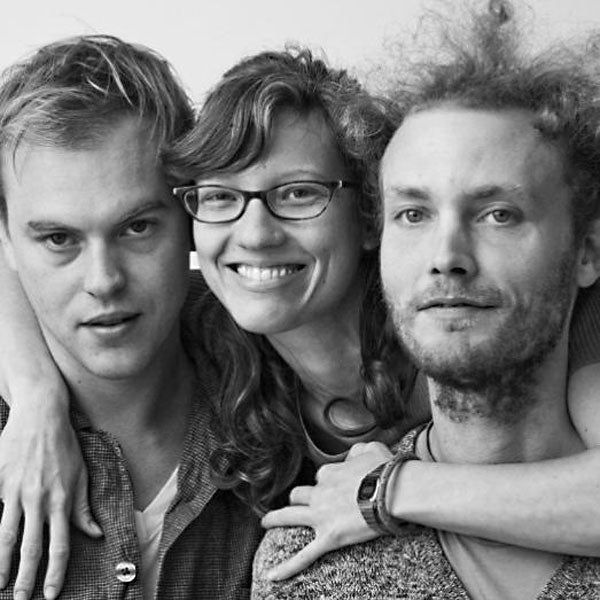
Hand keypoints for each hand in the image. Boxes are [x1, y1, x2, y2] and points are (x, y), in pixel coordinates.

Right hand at [0, 388, 100, 599]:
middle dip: (26, 577)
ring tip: (0, 584)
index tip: (50, 594)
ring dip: (1, 564)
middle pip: (31, 547)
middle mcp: (38, 500)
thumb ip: (84, 507)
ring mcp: (15, 492)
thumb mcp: (81, 474)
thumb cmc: (64, 445)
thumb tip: (95, 533)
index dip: (55, 572)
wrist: (41, 415)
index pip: (60, 545)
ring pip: (6, 536)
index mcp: (62, 499)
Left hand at [261, 441, 392, 580]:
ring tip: (267, 522)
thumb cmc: (385, 470)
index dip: (327, 482)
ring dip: (276, 518)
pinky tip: (273, 574)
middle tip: (299, 503)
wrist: (393, 490)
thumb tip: (355, 454)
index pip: (321, 477)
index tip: (335, 487)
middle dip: (298, 498)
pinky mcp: (329, 537)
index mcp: (331, 473)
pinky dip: (287, 566)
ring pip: (290, 515)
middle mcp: (321, 492)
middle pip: (300, 494)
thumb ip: (359, 450)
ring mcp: (321, 515)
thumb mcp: (372, 449)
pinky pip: (304, 555)